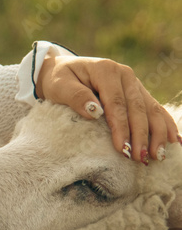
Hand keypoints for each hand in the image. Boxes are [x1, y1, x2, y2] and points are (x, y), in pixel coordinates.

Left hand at [35, 56, 179, 162]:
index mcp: (106, 70)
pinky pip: (154, 108)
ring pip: (150, 109)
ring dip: (157, 133)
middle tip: (141, 158)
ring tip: (158, 155)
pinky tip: (173, 141)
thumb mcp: (59, 86)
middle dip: (141, 135)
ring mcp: (133, 83)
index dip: (121, 127)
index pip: (117, 103)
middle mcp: (124, 75)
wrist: (63, 70)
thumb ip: (75, 96)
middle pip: (137, 108)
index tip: (122, 148)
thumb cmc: (59, 80)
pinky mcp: (136, 92)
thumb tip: (95, 112)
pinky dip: (164, 124)